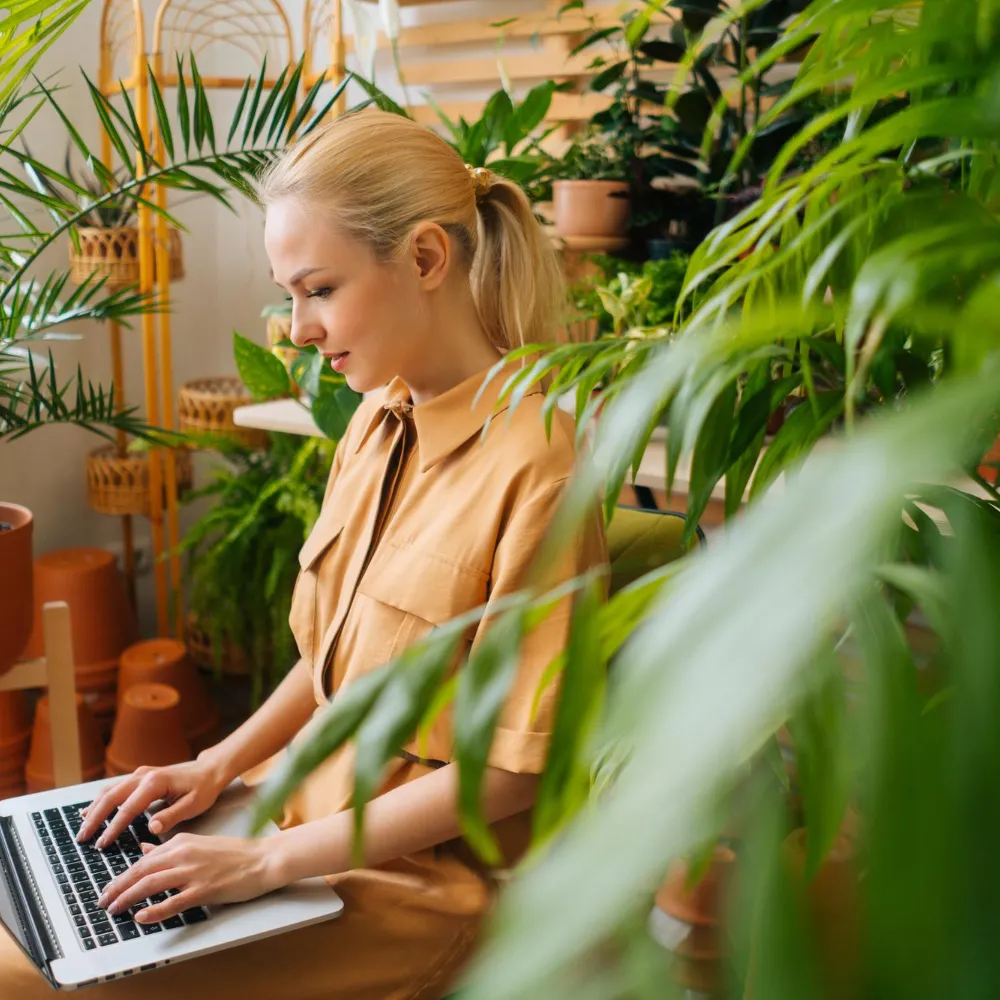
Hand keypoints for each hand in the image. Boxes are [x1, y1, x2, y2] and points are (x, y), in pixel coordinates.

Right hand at [77, 756, 228, 848]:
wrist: (209, 771)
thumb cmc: (203, 789)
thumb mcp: (193, 805)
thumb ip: (171, 816)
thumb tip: (151, 829)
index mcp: (155, 783)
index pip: (128, 809)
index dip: (113, 828)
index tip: (102, 844)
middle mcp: (143, 775)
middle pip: (111, 797)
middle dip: (94, 818)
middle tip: (82, 838)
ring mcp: (140, 774)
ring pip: (110, 791)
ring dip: (94, 809)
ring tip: (82, 828)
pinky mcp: (140, 777)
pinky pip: (115, 788)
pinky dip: (101, 800)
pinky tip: (91, 811)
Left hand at [99, 834, 280, 922]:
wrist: (262, 859)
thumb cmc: (234, 853)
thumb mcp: (198, 844)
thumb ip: (170, 849)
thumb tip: (144, 850)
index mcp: (181, 841)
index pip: (143, 860)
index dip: (122, 876)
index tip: (108, 888)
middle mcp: (184, 854)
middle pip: (141, 872)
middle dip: (117, 887)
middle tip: (103, 901)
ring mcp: (193, 872)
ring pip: (151, 885)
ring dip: (128, 898)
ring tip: (114, 909)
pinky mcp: (204, 889)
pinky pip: (173, 902)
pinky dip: (155, 910)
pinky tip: (141, 917)